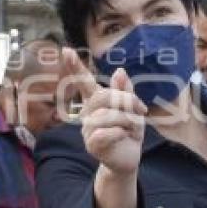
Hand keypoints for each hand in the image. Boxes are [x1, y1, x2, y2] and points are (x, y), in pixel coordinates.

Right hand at [63, 48, 145, 175]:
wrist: (128, 158)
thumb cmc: (129, 131)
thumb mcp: (133, 109)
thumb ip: (126, 91)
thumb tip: (119, 70)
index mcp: (96, 101)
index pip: (83, 81)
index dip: (75, 66)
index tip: (65, 50)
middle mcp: (88, 112)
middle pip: (105, 96)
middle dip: (128, 102)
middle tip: (141, 111)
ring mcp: (87, 128)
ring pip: (109, 115)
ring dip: (129, 122)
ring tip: (132, 130)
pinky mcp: (91, 144)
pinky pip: (107, 132)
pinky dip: (121, 133)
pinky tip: (124, 136)